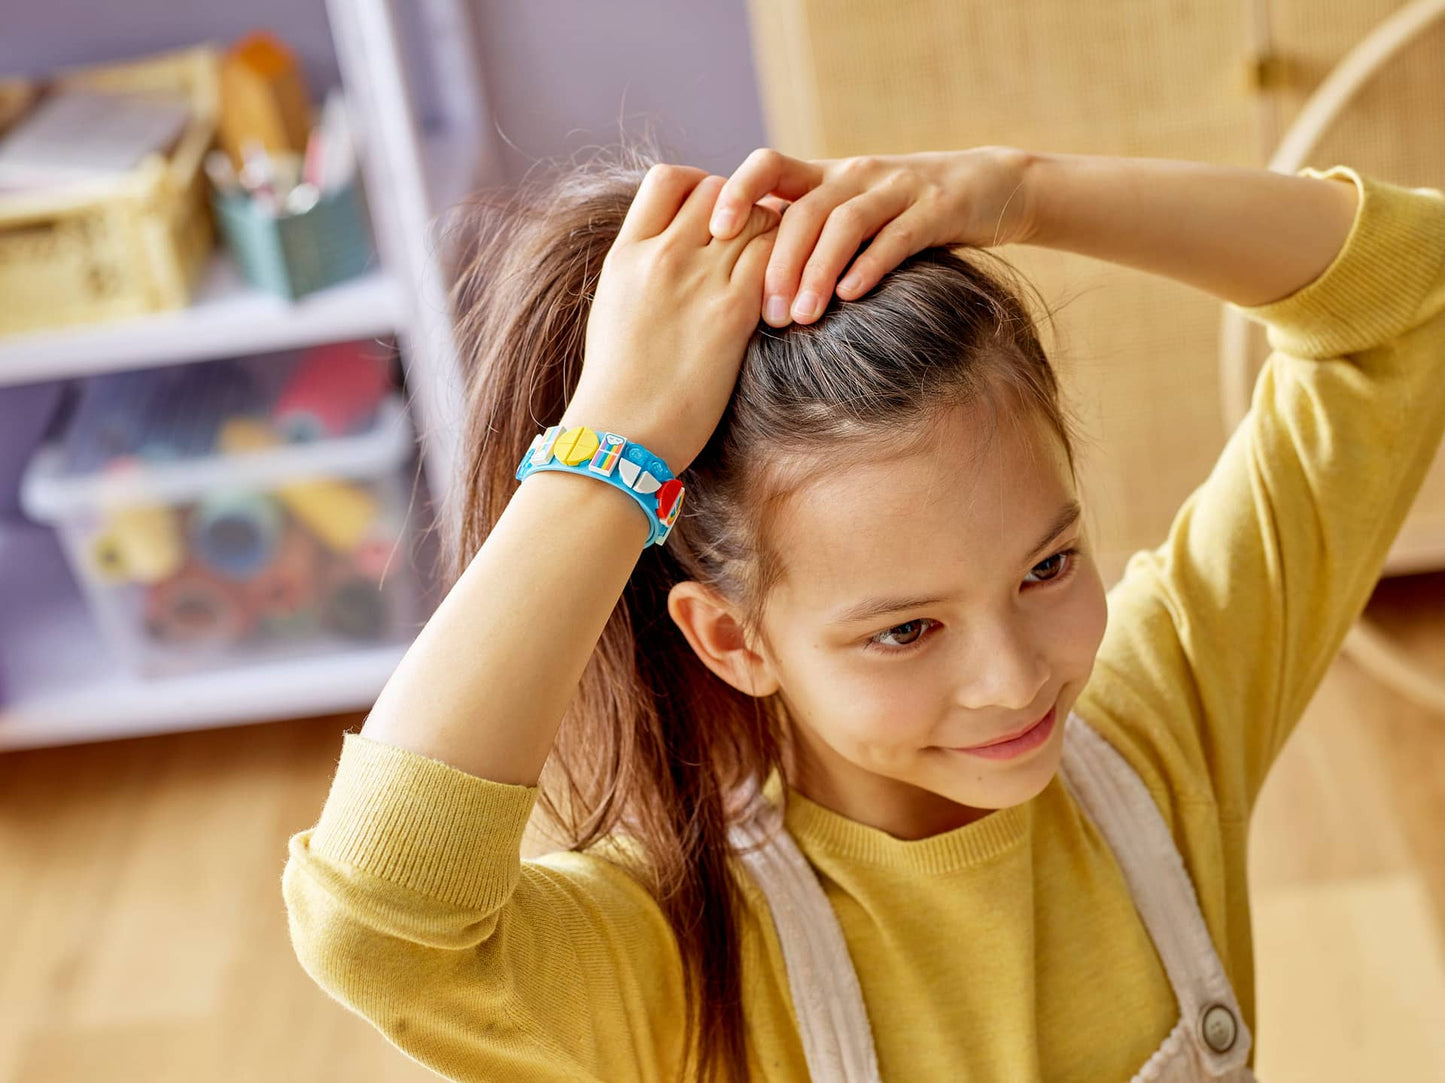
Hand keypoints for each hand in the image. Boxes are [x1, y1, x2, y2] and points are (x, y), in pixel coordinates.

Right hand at [560, 165, 781, 474]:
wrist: (621, 433)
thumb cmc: (618, 386)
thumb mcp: (614, 309)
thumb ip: (643, 271)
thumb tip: (674, 253)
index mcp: (626, 253)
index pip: (669, 178)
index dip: (700, 188)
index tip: (712, 220)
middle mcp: (661, 255)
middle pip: (719, 190)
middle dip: (742, 209)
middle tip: (753, 248)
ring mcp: (698, 280)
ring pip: (757, 217)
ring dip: (773, 236)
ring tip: (774, 270)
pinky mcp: (733, 311)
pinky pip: (776, 258)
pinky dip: (790, 267)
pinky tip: (786, 296)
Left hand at [707, 146, 1035, 325]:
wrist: (988, 187)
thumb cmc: (900, 214)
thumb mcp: (845, 212)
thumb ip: (798, 232)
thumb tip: (732, 273)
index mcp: (825, 176)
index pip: (768, 165)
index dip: (739, 191)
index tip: (716, 233)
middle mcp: (854, 175)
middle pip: (805, 211)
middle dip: (780, 263)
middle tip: (767, 315)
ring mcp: (896, 189)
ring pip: (846, 223)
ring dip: (818, 271)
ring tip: (803, 317)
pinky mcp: (935, 210)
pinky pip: (897, 236)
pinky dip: (871, 265)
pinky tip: (851, 295)